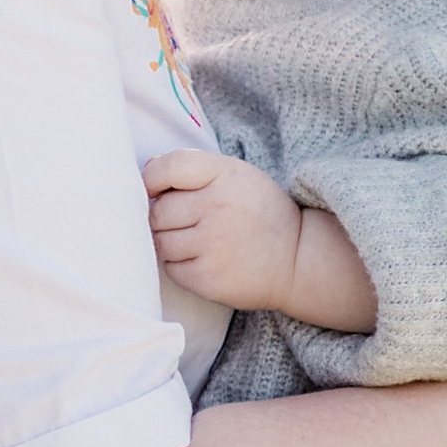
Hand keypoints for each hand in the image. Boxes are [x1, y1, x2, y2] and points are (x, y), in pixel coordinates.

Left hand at [144, 147, 303, 310]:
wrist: (298, 260)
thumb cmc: (260, 213)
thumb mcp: (237, 175)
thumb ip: (194, 167)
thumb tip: (148, 169)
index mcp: (226, 174)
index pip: (169, 167)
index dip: (153, 178)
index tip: (156, 189)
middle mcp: (218, 207)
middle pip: (157, 210)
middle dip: (164, 215)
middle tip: (188, 220)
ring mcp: (212, 245)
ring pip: (160, 241)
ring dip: (169, 241)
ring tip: (198, 240)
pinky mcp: (208, 278)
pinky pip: (171, 268)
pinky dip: (180, 265)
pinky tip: (204, 259)